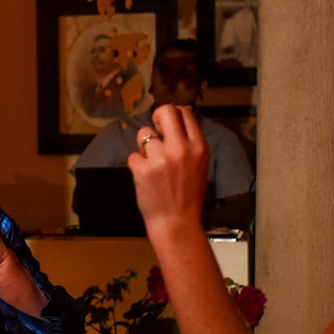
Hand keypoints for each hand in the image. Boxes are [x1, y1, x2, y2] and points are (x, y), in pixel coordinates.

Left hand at [126, 105, 209, 232]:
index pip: (184, 113)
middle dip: (156, 118)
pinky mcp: (142, 169)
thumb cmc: (188, 195)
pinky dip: (137, 165)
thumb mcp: (200, 165)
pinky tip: (146, 178)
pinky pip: (133, 155)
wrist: (177, 222)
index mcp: (198, 147)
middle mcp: (181, 149)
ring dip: (145, 147)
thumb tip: (178, 119)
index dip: (172, 114)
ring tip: (152, 164)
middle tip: (155, 132)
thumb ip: (190, 143)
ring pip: (144, 134)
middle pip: (164, 111)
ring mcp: (160, 158)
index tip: (166, 125)